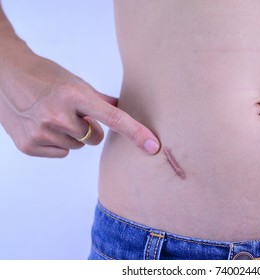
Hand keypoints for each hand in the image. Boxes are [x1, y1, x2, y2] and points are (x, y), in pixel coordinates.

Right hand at [0, 50, 159, 157]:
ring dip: (72, 135)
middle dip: (89, 128)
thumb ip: (103, 100)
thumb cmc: (45, 76)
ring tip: (54, 116)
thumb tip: (126, 110)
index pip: (114, 118)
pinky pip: (62, 153)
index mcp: (75, 95)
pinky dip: (57, 143)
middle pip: (96, 138)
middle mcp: (58, 115)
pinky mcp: (29, 146)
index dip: (137, 133)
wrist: (5, 74)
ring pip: (78, 147)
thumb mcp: (76, 82)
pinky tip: (44, 126)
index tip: (154, 147)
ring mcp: (42, 132)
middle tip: (72, 113)